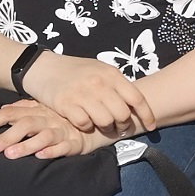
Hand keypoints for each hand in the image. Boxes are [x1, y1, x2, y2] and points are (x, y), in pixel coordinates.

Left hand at [0, 99, 115, 159]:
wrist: (98, 120)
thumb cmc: (67, 118)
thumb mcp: (45, 111)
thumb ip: (25, 110)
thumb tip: (4, 110)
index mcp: (38, 110)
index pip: (11, 113)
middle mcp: (48, 119)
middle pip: (24, 125)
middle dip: (6, 136)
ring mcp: (62, 130)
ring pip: (42, 136)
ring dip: (26, 145)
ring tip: (11, 155)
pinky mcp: (75, 142)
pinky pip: (63, 147)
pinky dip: (52, 151)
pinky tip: (42, 156)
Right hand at [20, 53, 155, 135]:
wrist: (42, 67)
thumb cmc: (74, 71)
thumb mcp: (99, 70)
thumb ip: (116, 84)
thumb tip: (134, 103)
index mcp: (111, 74)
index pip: (137, 98)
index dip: (147, 115)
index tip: (152, 126)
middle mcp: (99, 84)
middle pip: (122, 114)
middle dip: (123, 125)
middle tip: (119, 128)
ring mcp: (82, 94)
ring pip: (105, 122)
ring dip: (106, 128)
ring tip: (102, 125)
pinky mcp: (66, 104)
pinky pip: (85, 124)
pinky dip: (86, 127)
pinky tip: (83, 121)